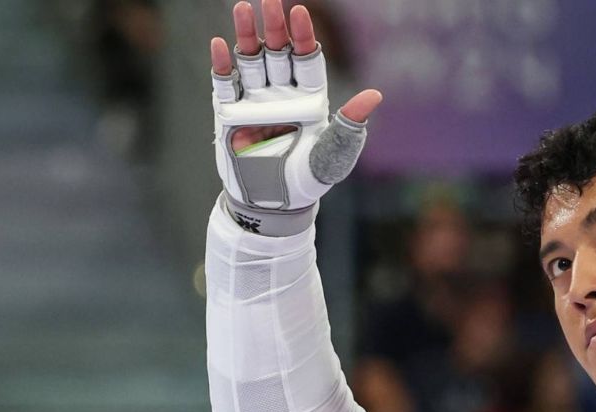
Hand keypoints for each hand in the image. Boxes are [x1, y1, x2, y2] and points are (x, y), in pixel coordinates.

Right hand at [210, 0, 381, 229]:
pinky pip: (225, 83)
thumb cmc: (308, 181)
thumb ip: (349, 127)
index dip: (304, 36)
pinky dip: (222, 65)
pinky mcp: (230, 113)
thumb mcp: (332, 156)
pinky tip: (221, 44)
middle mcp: (282, 94)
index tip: (301, 11)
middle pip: (277, 52)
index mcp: (310, 99)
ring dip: (247, 36)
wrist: (272, 207)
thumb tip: (374, 96)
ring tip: (243, 8)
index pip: (307, 59)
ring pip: (250, 60)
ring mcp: (255, 101)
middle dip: (274, 27)